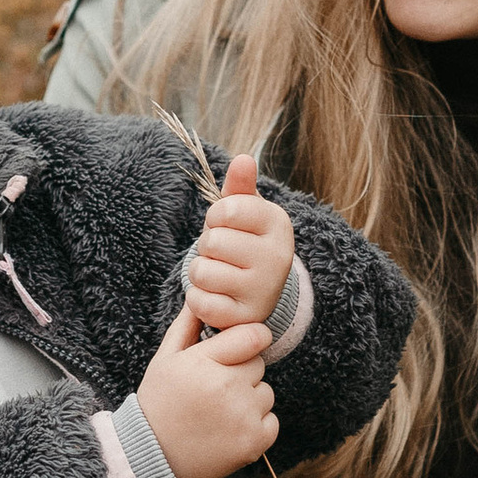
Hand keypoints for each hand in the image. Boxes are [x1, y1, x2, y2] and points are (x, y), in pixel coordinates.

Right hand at [133, 297, 277, 477]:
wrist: (153, 456)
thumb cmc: (159, 403)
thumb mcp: (164, 359)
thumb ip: (186, 326)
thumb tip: (200, 296)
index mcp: (205, 362)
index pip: (254, 335)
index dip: (247, 341)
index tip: (237, 351)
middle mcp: (227, 387)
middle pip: (259, 365)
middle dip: (241, 373)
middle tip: (214, 390)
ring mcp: (243, 417)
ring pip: (266, 393)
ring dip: (249, 400)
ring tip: (219, 412)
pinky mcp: (255, 442)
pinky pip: (271, 421)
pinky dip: (256, 426)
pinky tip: (228, 430)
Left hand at [186, 149, 295, 331]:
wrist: (258, 293)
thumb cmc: (244, 243)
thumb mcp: (245, 213)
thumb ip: (240, 186)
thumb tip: (243, 159)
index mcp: (279, 224)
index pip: (226, 209)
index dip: (215, 217)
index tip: (225, 225)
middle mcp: (278, 258)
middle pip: (212, 242)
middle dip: (207, 247)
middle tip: (223, 254)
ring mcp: (263, 291)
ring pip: (202, 272)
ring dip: (200, 272)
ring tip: (218, 274)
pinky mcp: (244, 319)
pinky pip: (199, 302)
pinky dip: (197, 298)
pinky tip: (215, 296)